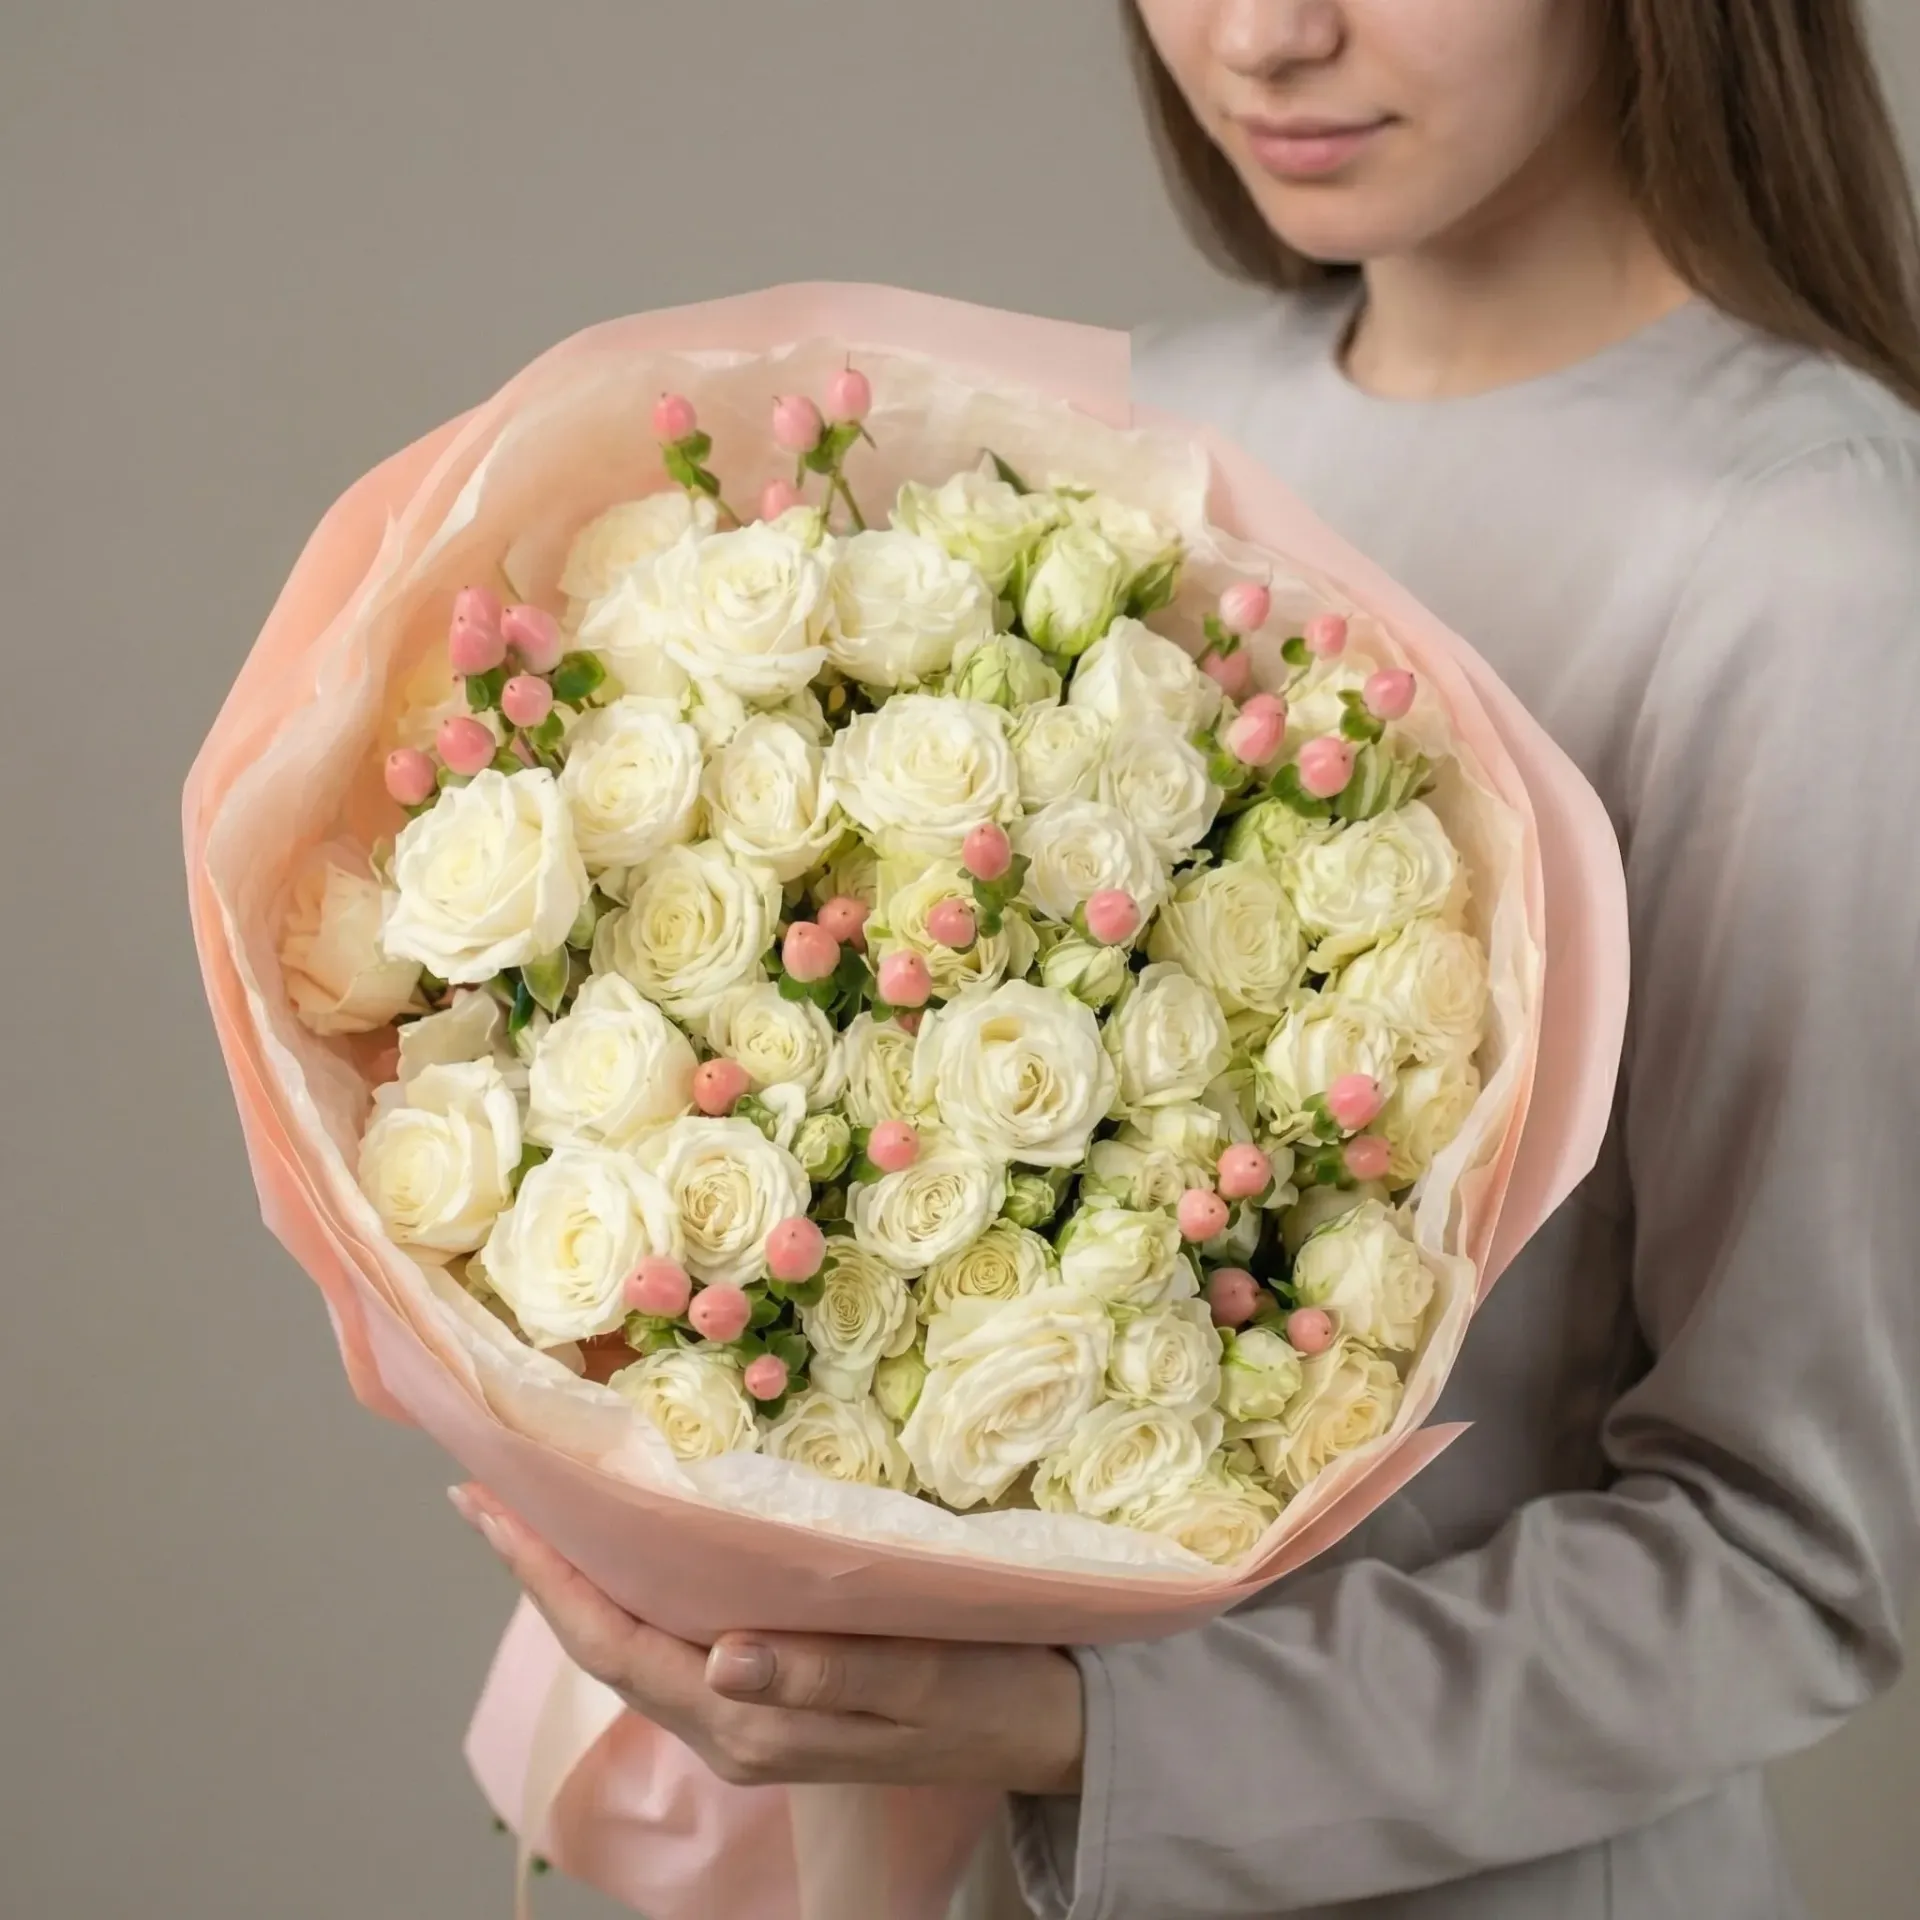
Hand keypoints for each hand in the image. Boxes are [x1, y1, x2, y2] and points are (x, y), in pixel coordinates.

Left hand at [449, 1483, 1084, 1795]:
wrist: (1050, 1725)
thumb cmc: (991, 1691)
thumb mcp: (918, 1681)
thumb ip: (820, 1678)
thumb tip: (721, 1660)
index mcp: (750, 1722)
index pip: (617, 1644)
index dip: (544, 1577)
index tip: (488, 1506)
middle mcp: (732, 1722)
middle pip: (607, 1641)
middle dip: (540, 1568)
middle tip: (486, 1490)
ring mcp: (750, 1711)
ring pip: (635, 1640)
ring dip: (579, 1577)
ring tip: (539, 1509)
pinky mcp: (776, 1691)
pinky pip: (676, 1638)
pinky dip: (635, 1587)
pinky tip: (633, 1550)